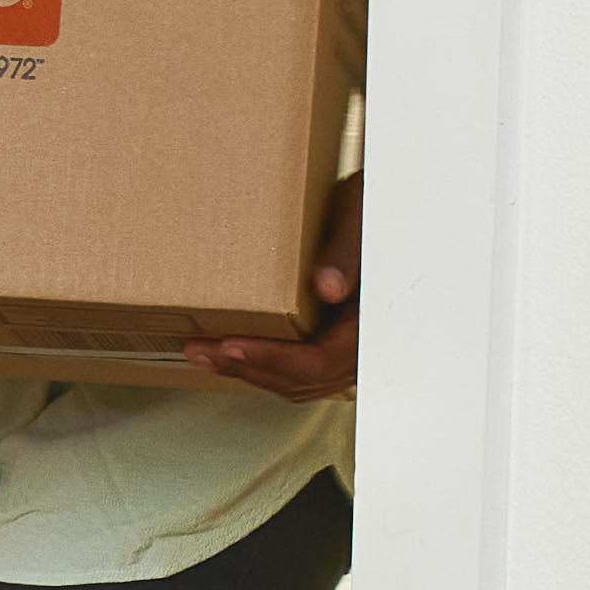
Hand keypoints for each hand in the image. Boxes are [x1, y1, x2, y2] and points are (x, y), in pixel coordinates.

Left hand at [196, 174, 359, 401]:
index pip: (318, 362)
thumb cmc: (375, 208)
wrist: (392, 209)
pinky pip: (300, 370)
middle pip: (300, 379)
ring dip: (248, 370)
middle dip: (245, 366)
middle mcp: (362, 345)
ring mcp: (349, 349)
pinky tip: (231, 354)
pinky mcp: (335, 343)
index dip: (272, 358)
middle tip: (197, 348)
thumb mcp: (361, 217)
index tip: (230, 344)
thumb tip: (327, 288)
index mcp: (370, 322)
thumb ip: (346, 253)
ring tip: (202, 354)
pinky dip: (264, 365)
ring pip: (297, 381)